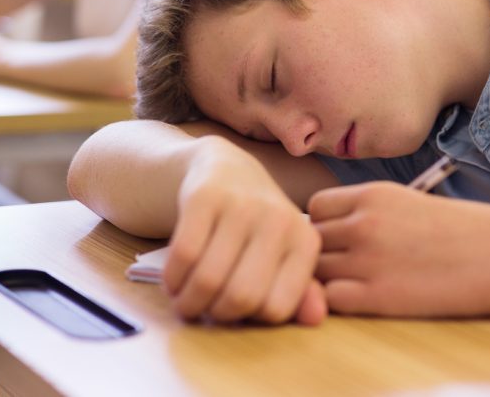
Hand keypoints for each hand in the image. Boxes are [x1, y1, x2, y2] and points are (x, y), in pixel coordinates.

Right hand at [164, 142, 326, 325]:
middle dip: (215, 314)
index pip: (276, 308)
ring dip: (188, 301)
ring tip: (185, 298)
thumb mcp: (285, 255)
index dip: (249, 319)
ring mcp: (242, 205)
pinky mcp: (205, 196)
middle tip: (204, 307)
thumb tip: (316, 319)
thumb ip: (300, 291)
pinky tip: (174, 279)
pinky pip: (183, 255)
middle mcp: (279, 220)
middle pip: (240, 297)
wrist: (226, 169)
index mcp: (305, 241)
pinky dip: (173, 279)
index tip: (235, 310)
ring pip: (208, 280)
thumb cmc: (257, 225)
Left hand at [310, 182, 489, 316]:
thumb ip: (370, 212)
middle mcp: (363, 223)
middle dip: (324, 254)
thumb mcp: (410, 202)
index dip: (324, 226)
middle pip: (311, 240)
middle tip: (347, 267)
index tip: (341, 239)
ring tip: (359, 284)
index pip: (316, 208)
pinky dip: (340, 303)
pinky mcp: (378, 296)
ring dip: (329, 280)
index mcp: (373, 195)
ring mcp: (368, 259)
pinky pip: (331, 299)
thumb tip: (334, 230)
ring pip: (316, 271)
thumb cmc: (466, 230)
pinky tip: (368, 300)